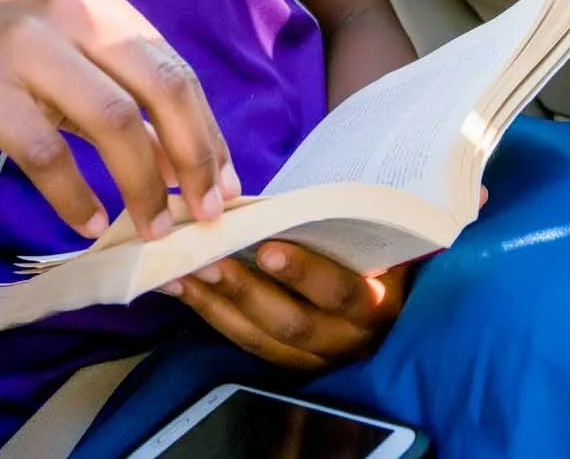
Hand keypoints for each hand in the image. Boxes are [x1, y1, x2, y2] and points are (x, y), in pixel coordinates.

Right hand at [0, 0, 236, 243]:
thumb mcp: (66, 65)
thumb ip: (122, 103)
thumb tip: (183, 166)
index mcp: (103, 9)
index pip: (176, 75)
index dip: (207, 136)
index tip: (226, 189)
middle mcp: (73, 17)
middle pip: (161, 90)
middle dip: (192, 158)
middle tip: (202, 215)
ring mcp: (26, 48)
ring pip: (112, 120)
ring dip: (140, 184)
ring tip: (150, 229)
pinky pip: (45, 151)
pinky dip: (73, 195)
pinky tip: (86, 225)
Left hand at [162, 241, 407, 369]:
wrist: (388, 301)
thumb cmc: (373, 255)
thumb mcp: (371, 242)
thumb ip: (339, 231)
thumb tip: (276, 207)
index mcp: (377, 303)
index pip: (341, 292)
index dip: (304, 273)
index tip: (267, 249)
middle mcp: (347, 339)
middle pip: (292, 323)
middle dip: (244, 291)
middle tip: (207, 260)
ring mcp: (316, 358)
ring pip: (260, 339)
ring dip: (215, 304)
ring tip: (181, 272)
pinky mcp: (290, 363)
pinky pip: (246, 343)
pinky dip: (212, 314)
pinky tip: (184, 289)